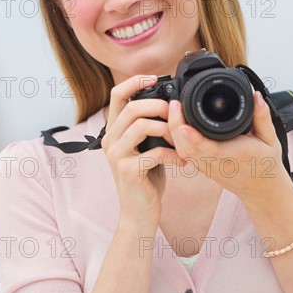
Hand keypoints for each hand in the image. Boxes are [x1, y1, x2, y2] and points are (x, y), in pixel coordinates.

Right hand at [101, 75, 185, 227]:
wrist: (139, 213)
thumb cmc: (146, 178)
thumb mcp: (144, 148)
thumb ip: (148, 127)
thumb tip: (170, 104)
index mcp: (113, 131)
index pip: (116, 95)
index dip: (135, 82)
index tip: (155, 79)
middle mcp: (109, 140)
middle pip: (132, 108)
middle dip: (160, 107)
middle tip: (177, 117)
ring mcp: (116, 155)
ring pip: (141, 125)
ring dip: (168, 130)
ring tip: (181, 142)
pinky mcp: (128, 171)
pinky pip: (155, 152)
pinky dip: (174, 155)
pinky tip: (182, 162)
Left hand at [167, 91, 292, 209]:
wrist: (262, 190)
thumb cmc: (266, 165)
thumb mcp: (270, 139)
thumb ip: (262, 116)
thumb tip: (255, 95)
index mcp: (233, 155)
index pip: (209, 148)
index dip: (194, 138)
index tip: (184, 125)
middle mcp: (216, 163)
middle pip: (188, 148)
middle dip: (177, 126)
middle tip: (174, 104)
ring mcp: (206, 167)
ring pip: (182, 151)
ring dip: (173, 132)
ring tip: (173, 110)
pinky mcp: (202, 167)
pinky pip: (183, 154)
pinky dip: (176, 140)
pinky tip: (174, 124)